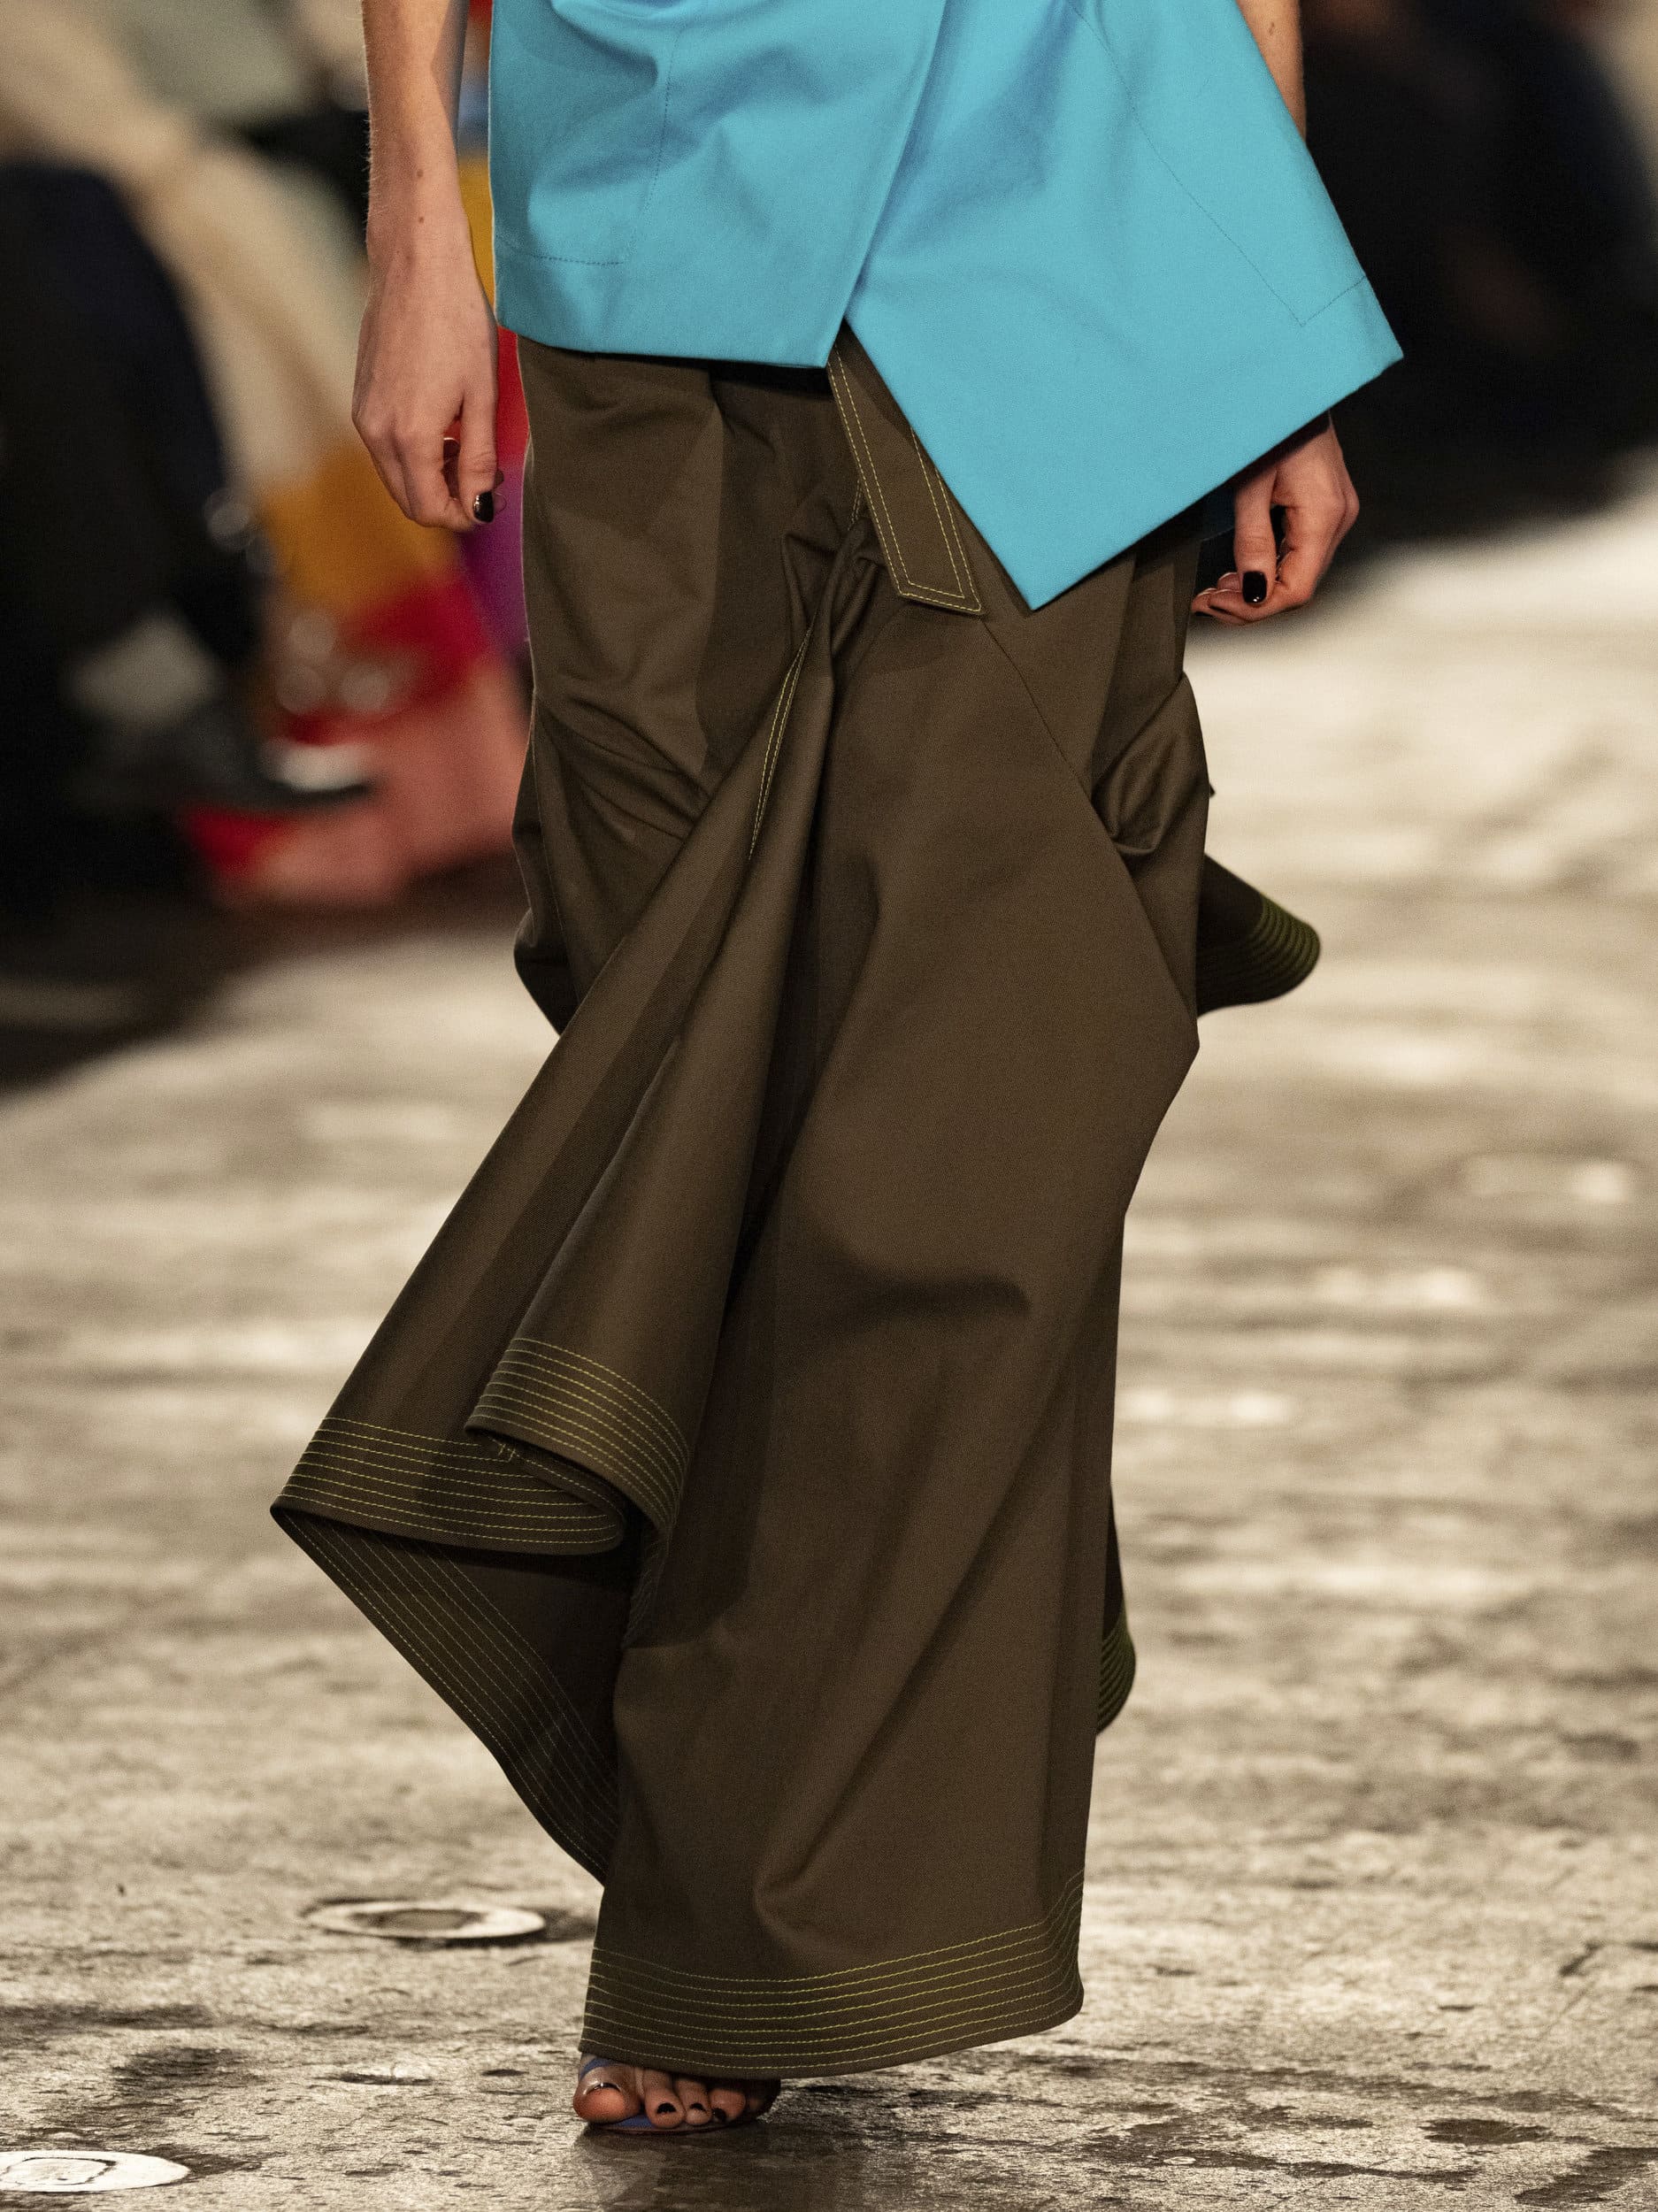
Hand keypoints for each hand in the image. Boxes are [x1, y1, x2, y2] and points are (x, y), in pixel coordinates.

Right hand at [352, 202, 499, 529]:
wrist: (416, 264)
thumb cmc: (457, 321)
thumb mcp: (482, 397)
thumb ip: (479, 460)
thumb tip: (481, 507)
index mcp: (410, 437)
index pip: (431, 510)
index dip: (465, 516)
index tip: (492, 500)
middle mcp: (377, 433)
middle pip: (409, 501)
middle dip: (448, 501)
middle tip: (485, 477)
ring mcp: (364, 415)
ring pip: (397, 477)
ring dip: (431, 479)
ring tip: (467, 448)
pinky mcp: (361, 398)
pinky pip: (386, 449)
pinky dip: (415, 455)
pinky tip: (443, 427)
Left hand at [1192, 416, 1359, 623]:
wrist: (1288, 380)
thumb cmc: (1269, 421)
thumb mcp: (1250, 486)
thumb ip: (1253, 541)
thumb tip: (1253, 591)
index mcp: (1324, 515)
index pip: (1296, 590)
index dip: (1254, 608)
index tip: (1214, 604)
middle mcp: (1337, 518)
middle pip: (1298, 586)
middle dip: (1251, 602)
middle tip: (1208, 599)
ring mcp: (1334, 512)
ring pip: (1297, 572)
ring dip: (1257, 587)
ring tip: (1218, 587)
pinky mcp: (1323, 506)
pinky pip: (1298, 552)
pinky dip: (1268, 567)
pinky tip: (1242, 568)